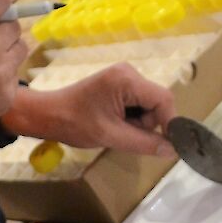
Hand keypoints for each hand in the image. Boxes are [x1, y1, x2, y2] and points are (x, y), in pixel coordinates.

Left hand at [17, 63, 176, 156]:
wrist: (49, 114)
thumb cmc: (75, 124)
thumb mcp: (112, 136)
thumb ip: (144, 143)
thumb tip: (172, 150)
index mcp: (127, 80)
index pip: (163, 99)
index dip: (170, 122)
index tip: (168, 144)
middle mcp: (129, 72)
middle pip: (157, 102)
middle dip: (148, 123)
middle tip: (125, 134)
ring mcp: (124, 76)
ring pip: (149, 104)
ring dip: (139, 122)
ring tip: (116, 128)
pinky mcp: (119, 84)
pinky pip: (138, 102)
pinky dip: (132, 116)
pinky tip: (114, 122)